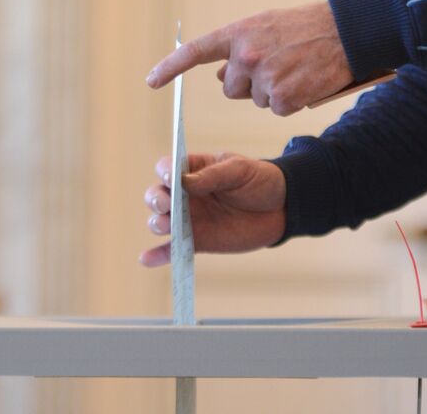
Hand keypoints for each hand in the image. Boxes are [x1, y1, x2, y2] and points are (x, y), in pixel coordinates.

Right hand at [139, 152, 286, 263]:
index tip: (171, 178)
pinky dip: (157, 255)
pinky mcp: (198, 241)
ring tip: (167, 226)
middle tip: (166, 205)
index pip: (167, 168)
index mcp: (193, 170)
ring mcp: (189, 219)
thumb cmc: (258, 180)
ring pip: (161, 221)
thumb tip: (185, 182)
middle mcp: (185, 195)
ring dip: (157, 223)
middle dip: (156, 199)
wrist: (280, 208)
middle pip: (157, 195)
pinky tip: (146, 259)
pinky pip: (172, 249)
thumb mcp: (240, 170)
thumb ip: (213, 175)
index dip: (164, 171)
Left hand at [144, 2, 352, 114]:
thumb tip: (220, 76)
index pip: (195, 52)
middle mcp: (246, 56)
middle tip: (276, 64)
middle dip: (248, 83)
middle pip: (230, 87)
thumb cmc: (305, 27)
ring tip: (296, 68)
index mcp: (238, 33)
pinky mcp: (283, 98)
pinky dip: (290, 101)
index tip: (150, 82)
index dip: (170, 67)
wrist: (344, 32)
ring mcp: (264, 78)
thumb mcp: (266, 27)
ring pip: (255, 99)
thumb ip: (239, 48)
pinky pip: (277, 108)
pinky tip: (305, 82)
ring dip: (273, 91)